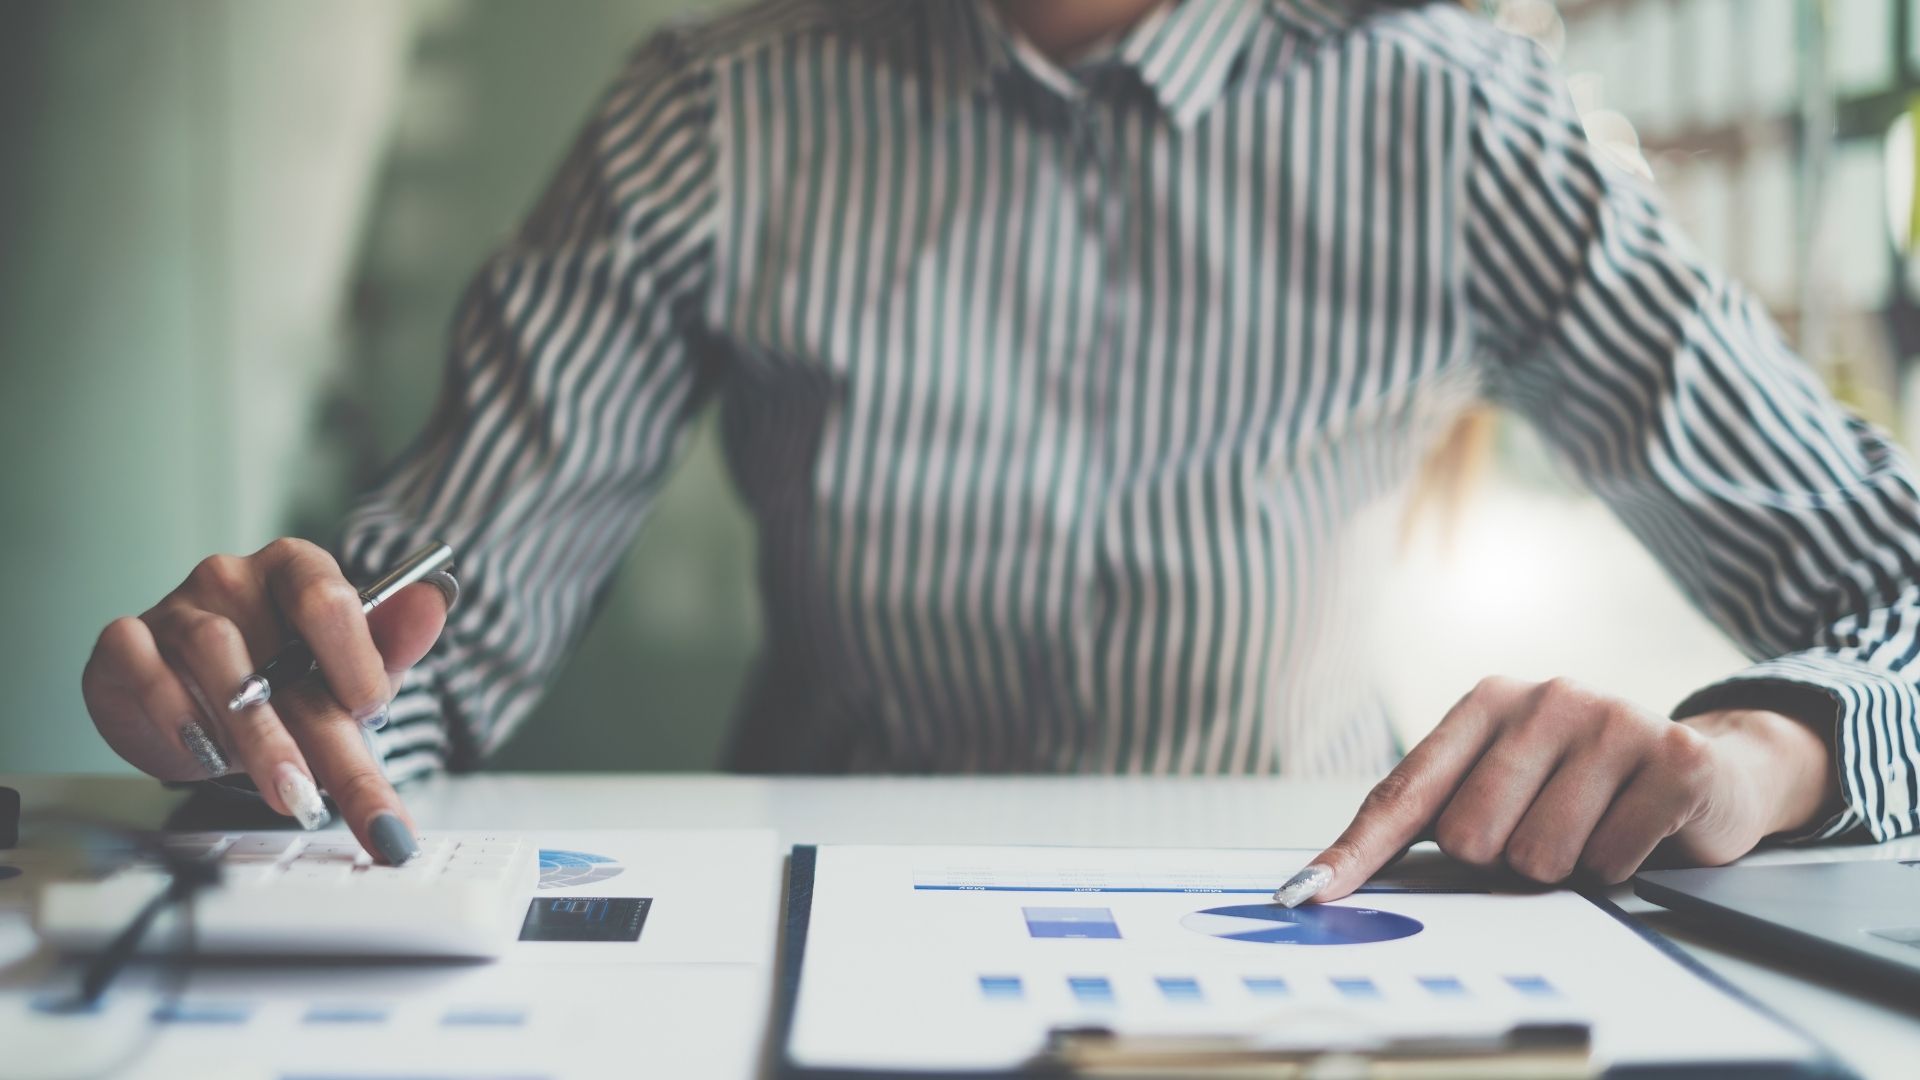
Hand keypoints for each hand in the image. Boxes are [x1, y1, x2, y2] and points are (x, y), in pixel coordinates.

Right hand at [81, 539, 449, 863]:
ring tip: (284, 792)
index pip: (331, 598)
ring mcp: (178, 608)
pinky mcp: (126, 643)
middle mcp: (235, 578)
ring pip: (215, 658)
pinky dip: (174, 713)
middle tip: (329, 792)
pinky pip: (145, 670)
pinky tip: (202, 754)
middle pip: (279, 646)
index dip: (354, 659)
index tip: (371, 712)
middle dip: (313, 732)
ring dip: (254, 736)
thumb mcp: (347, 673)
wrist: (194, 714)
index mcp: (298, 572)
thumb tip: (434, 601)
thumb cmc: (279, 682)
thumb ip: (392, 645)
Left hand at [1274, 676, 1838, 905]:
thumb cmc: (1581, 784)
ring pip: (1541, 856)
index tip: (1309, 893)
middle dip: (1504, 860)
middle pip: (1472, 837)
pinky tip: (1635, 831)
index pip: (1406, 791)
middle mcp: (1544, 699)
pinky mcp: (1673, 756)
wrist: (1703, 766)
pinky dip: (1619, 866)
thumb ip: (1434, 816)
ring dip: (1566, 867)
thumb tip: (1333, 878)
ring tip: (1593, 830)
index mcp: (1486, 703)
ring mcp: (1611, 720)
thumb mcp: (1504, 781)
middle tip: (1544, 833)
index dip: (1357, 850)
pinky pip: (1610, 858)